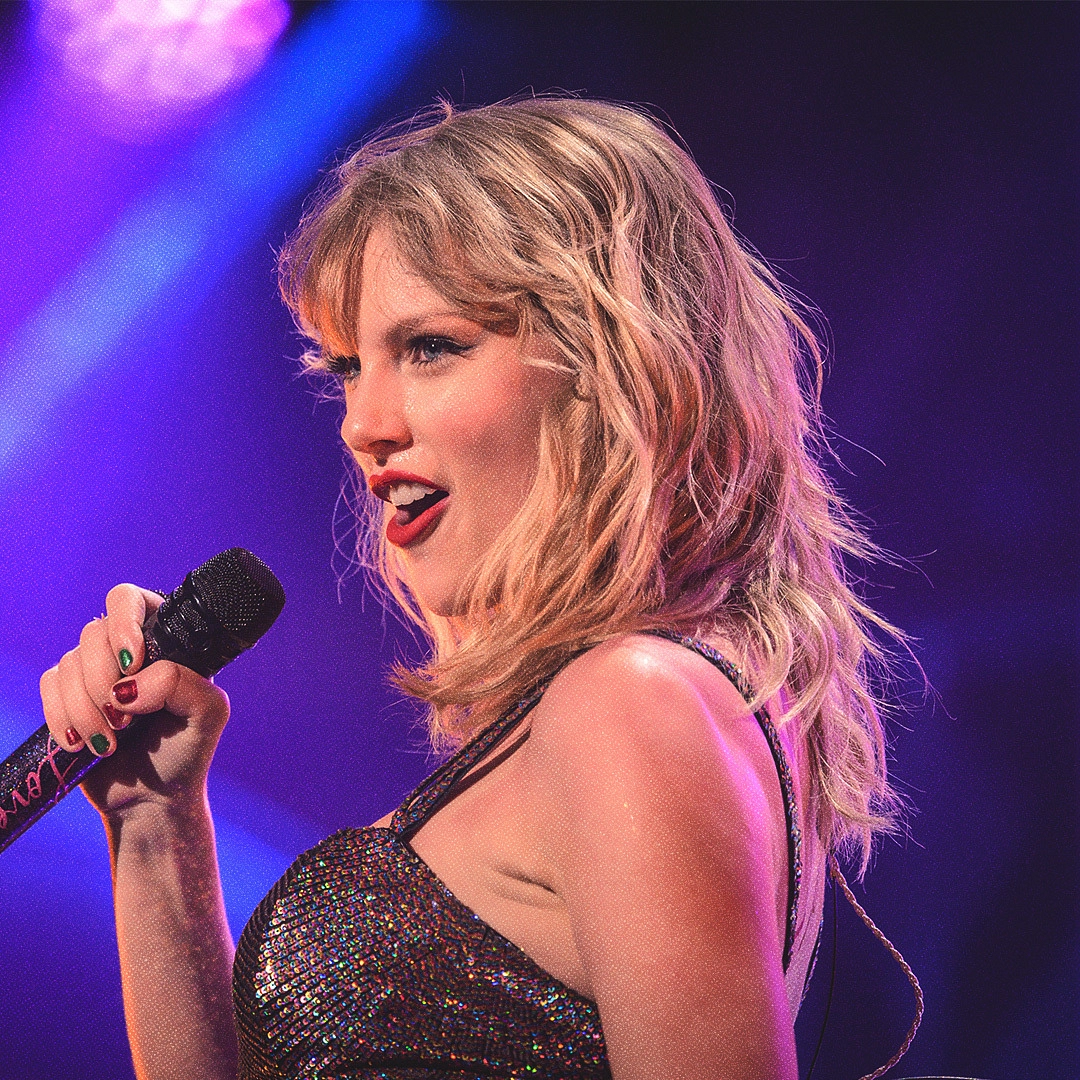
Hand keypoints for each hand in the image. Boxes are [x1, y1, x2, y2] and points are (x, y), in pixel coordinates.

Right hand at [39, 584, 229, 820]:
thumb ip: (182, 684)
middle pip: (93, 633)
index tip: (132, 661)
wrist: (152, 798)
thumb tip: (128, 684)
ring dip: (86, 708)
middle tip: (127, 720)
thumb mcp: (208, 714)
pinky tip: (81, 743)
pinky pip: (48, 685)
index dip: (123, 624)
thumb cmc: (186, 750)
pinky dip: (62, 716)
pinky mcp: (67, 695)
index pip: (130, 600)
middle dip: (104, 681)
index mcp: (165, 639)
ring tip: (111, 741)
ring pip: (69, 663)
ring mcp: (94, 670)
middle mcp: (127, 648)